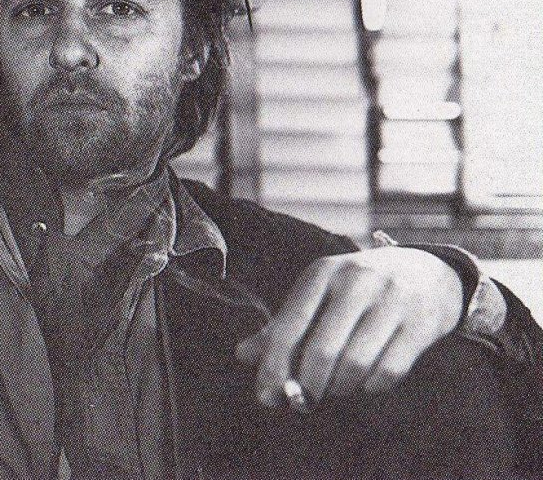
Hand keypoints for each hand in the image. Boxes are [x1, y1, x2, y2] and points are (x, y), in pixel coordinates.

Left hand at [235, 247, 463, 406]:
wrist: (430, 272)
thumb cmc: (360, 288)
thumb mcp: (320, 294)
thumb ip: (284, 324)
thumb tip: (242, 355)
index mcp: (322, 272)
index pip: (289, 324)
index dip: (274, 365)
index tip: (267, 395)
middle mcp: (356, 281)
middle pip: (322, 350)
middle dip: (308, 385)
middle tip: (306, 400)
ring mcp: (392, 300)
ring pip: (356, 364)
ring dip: (340, 387)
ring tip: (337, 386)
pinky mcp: (421, 323)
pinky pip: (389, 371)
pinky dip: (372, 387)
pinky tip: (367, 382)